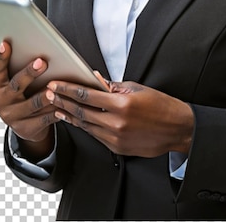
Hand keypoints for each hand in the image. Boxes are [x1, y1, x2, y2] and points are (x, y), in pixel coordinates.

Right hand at [0, 41, 59, 155]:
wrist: (23, 124)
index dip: (1, 57)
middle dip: (29, 73)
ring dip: (45, 95)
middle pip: (16, 85)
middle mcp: (1, 101)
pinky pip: (44, 118)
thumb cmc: (22, 93)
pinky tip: (64, 104)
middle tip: (41, 62)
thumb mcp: (14, 82)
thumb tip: (40, 47)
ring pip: (33, 104)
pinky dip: (55, 110)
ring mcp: (12, 116)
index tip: (5, 43)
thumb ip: (19, 68)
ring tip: (54, 88)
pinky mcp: (26, 129)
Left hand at [46, 79, 193, 157]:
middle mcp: (116, 122)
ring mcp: (116, 137)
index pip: (86, 95)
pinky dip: (84, 126)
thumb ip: (113, 85)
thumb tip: (95, 78)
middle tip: (48, 94)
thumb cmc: (161, 106)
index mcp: (122, 104)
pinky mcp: (117, 148)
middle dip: (62, 102)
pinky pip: (95, 135)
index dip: (68, 89)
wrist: (177, 129)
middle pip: (81, 111)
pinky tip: (75, 120)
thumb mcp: (138, 89)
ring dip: (69, 115)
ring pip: (86, 125)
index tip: (56, 84)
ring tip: (56, 107)